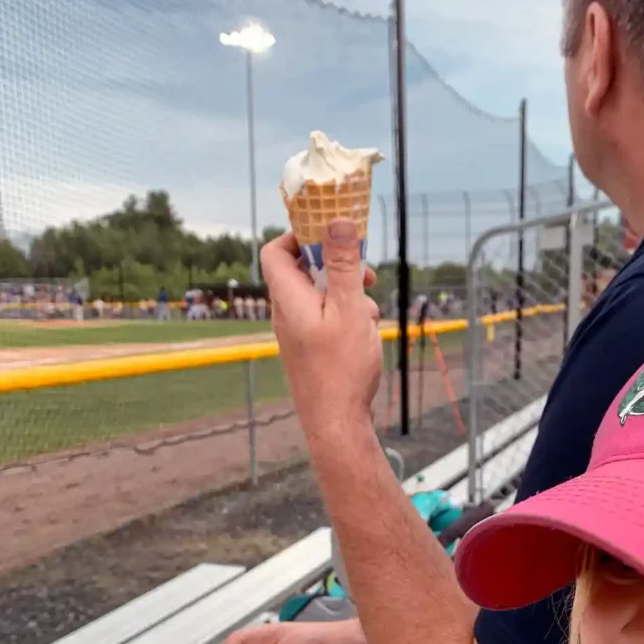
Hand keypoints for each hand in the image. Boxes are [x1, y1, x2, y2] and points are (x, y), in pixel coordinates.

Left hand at [261, 221, 381, 427]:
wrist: (336, 422)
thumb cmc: (341, 369)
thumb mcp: (349, 309)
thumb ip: (343, 264)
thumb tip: (337, 220)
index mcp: (288, 298)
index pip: (276, 250)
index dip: (300, 235)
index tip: (331, 234)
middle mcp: (287, 313)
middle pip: (304, 270)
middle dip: (337, 266)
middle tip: (363, 273)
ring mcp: (297, 331)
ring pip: (321, 295)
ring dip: (347, 294)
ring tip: (368, 312)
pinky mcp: (309, 347)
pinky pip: (325, 317)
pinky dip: (346, 315)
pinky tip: (364, 332)